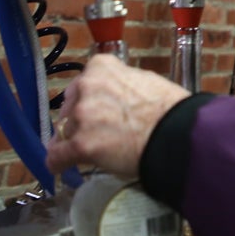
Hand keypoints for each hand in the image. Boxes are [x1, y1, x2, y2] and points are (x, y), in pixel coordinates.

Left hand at [45, 54, 189, 179]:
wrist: (177, 133)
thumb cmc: (169, 108)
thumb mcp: (143, 80)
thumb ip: (119, 84)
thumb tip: (113, 96)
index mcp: (101, 68)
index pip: (82, 83)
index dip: (89, 100)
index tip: (95, 110)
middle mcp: (86, 87)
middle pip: (70, 107)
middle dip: (79, 120)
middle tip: (98, 132)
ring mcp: (81, 117)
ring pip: (64, 132)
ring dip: (74, 141)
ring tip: (92, 152)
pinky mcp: (81, 146)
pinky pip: (57, 156)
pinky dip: (59, 162)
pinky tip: (62, 167)